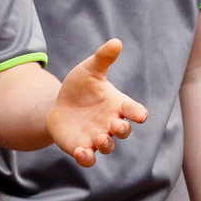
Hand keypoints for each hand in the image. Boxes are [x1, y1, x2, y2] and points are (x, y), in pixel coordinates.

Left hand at [47, 39, 147, 166]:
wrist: (58, 106)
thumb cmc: (80, 87)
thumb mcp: (90, 70)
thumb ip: (103, 58)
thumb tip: (116, 41)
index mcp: (116, 104)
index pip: (132, 109)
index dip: (138, 113)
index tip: (142, 115)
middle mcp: (110, 122)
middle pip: (123, 130)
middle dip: (122, 130)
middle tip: (115, 125)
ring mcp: (97, 137)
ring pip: (108, 146)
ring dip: (107, 144)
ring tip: (100, 138)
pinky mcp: (82, 148)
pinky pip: (89, 158)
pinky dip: (87, 158)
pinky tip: (82, 152)